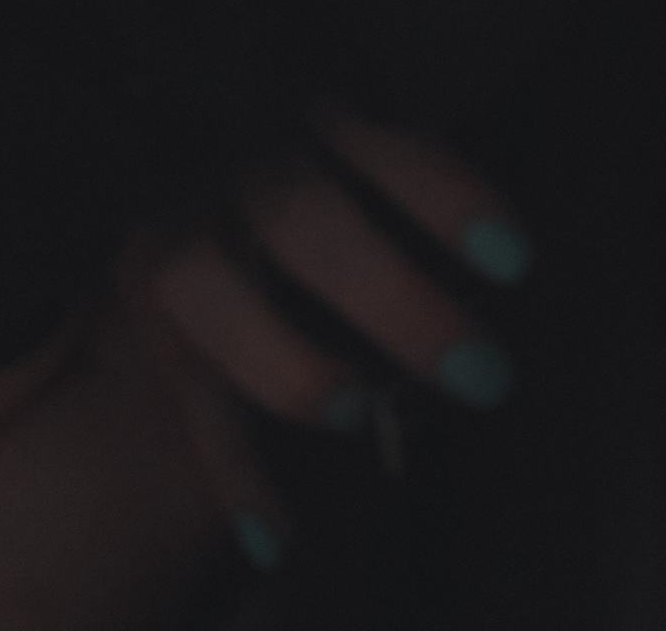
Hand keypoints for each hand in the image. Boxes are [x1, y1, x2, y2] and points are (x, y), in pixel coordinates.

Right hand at [136, 109, 530, 467]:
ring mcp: (185, 231)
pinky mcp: (149, 309)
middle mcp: (248, 168)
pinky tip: (279, 536)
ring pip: (206, 281)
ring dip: (286, 362)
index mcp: (326, 129)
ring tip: (356, 417)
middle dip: (389, 296)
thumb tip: (496, 317)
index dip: (447, 195)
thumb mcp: (390, 212)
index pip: (388, 146)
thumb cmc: (346, 240)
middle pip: (301, 214)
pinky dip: (236, 468)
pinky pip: (187, 391)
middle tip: (483, 376)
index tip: (515, 262)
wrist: (224, 256)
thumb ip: (431, 247)